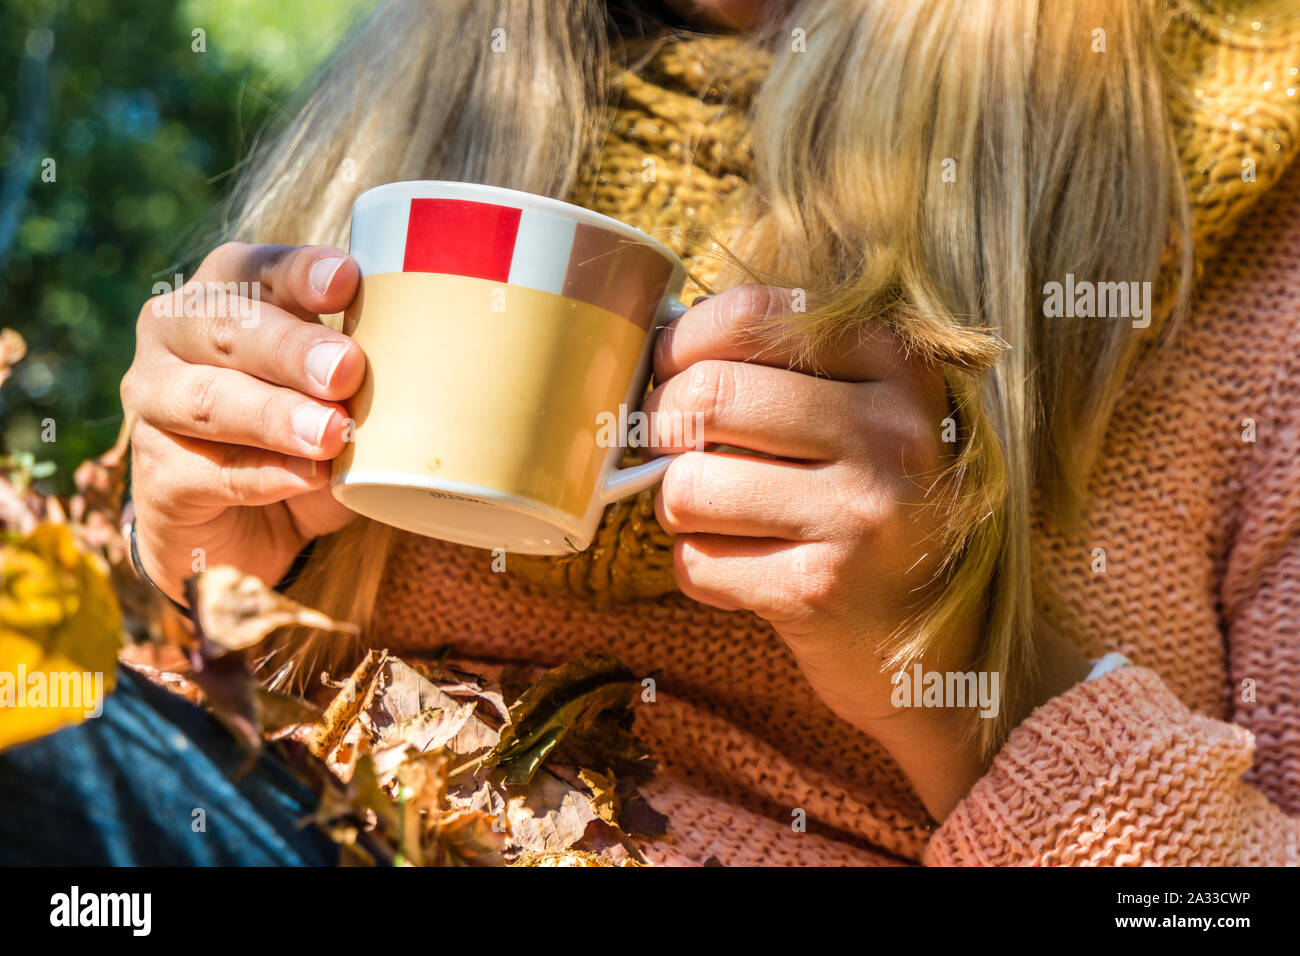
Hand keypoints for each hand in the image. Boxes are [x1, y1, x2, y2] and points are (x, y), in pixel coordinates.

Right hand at [120, 243, 365, 604]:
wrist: (243, 530)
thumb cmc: (300, 438)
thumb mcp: (337, 399)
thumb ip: (362, 378)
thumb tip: (424, 371)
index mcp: (225, 294)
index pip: (256, 269)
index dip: (300, 273)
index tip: (347, 281)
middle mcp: (175, 335)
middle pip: (227, 328)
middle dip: (292, 347)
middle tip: (346, 368)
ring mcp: (153, 403)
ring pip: (210, 400)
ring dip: (275, 415)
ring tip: (332, 432)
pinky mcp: (154, 475)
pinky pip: (207, 473)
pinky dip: (262, 476)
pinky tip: (305, 478)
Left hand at [644, 285, 1087, 817]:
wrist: (953, 648)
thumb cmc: (876, 513)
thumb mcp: (867, 418)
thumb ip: (788, 367)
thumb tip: (657, 340)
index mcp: (898, 368)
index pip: (752, 314)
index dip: (683, 342)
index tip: (670, 371)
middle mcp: (888, 433)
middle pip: (705, 396)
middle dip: (661, 426)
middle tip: (673, 447)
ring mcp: (858, 514)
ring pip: (686, 485)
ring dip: (679, 507)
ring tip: (722, 518)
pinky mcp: (819, 591)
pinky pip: (696, 562)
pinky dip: (700, 569)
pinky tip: (749, 571)